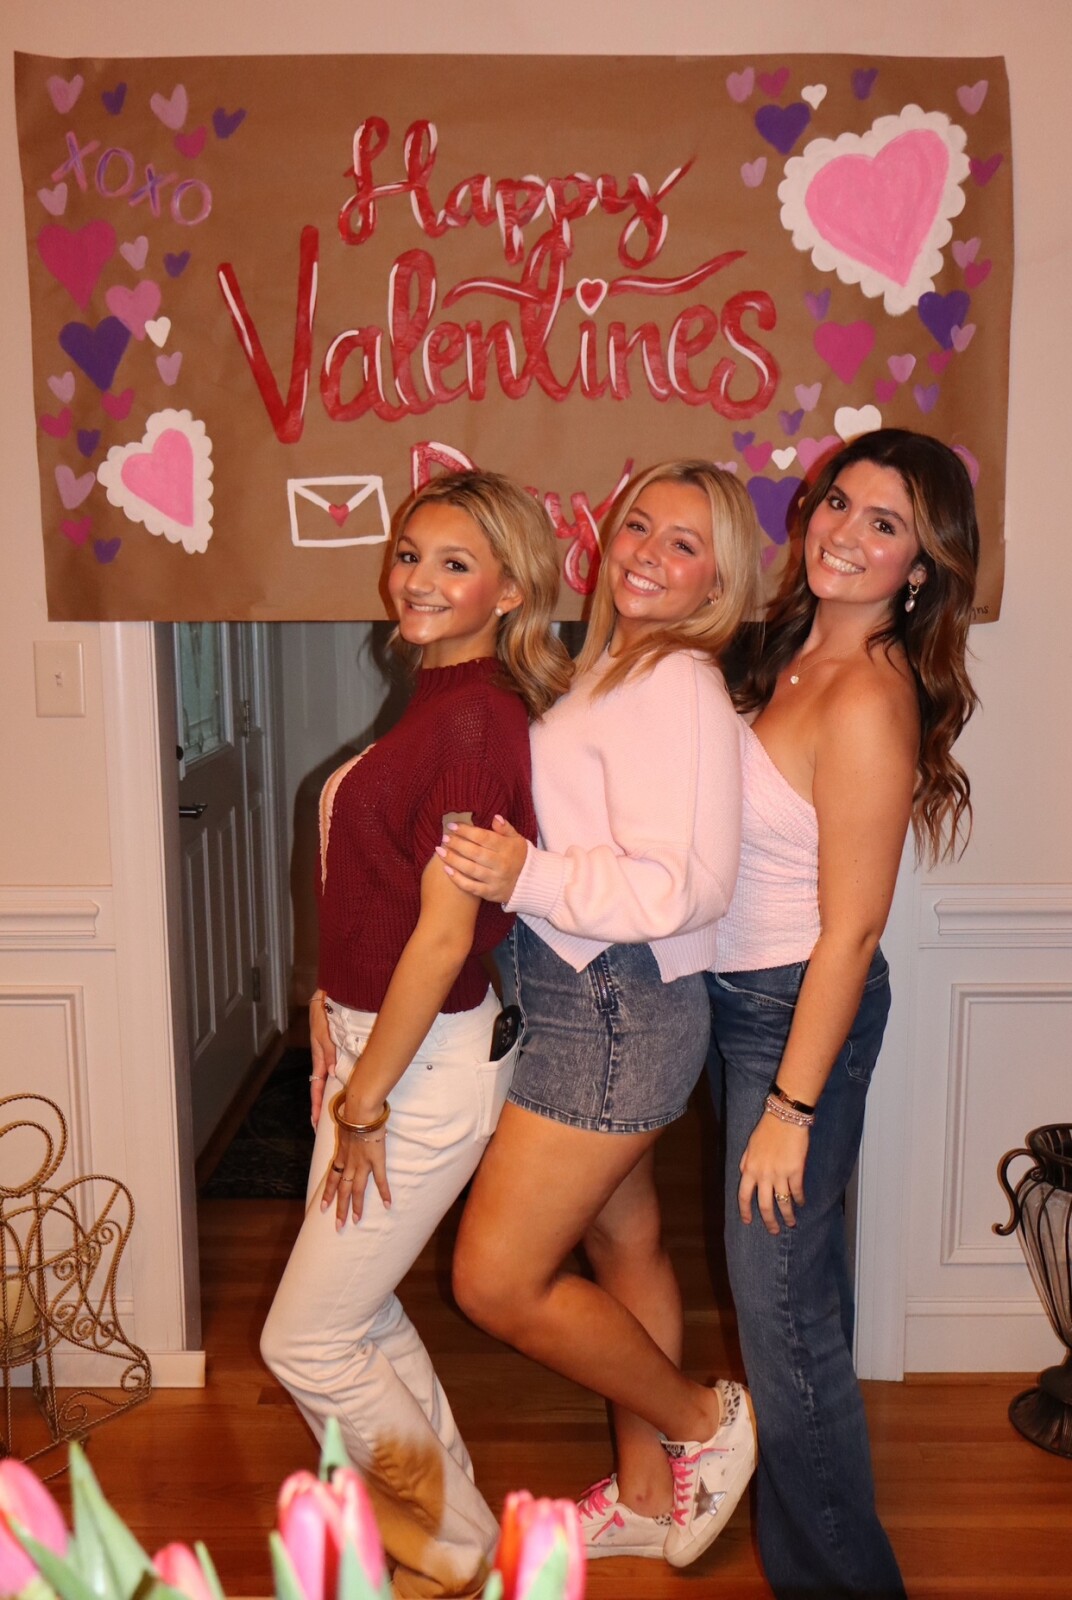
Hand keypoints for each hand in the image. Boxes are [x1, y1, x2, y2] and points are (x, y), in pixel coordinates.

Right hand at [309, 991, 336, 1127]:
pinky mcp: (341, 1047)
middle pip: (323, 1086)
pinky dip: (343, 1080)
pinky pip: (341, 1068)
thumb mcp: (322, 1029)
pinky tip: (351, 1088)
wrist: (333, 991)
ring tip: (337, 1112)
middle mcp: (326, 1057)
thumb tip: (330, 1071)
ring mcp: (333, 1053)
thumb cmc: (324, 1009)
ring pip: (333, 1079)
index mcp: (319, 1055)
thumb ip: (327, 1049)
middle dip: (323, 1105)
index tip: (315, 1120)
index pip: (316, 1085)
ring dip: (333, 1094)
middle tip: (324, 1124)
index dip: (316, 1103)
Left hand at [320, 1097, 391, 1227]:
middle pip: (342, 1189)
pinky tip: (387, 1205)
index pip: (331, 1177)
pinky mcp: (376, 1160)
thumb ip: (344, 1129)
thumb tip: (345, 1124)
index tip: (322, 1208)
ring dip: (356, 1206)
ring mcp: (362, 1163)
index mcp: (341, 1154)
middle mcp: (349, 1162)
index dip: (327, 1193)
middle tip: (338, 1226)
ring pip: (357, 1189)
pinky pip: (380, 1180)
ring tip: (356, 1221)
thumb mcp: (343, 1123)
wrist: (360, 1110)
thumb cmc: (352, 1112)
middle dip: (340, 1208)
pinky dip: (384, 1193)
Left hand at [437, 814, 527, 903]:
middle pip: (475, 853)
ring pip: (471, 870)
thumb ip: (506, 829)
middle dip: (457, 844)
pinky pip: (471, 887)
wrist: (531, 883)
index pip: (484, 837)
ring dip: (453, 860)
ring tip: (440, 851)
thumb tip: (495, 817)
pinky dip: (458, 880)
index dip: (466, 831)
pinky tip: (446, 870)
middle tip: (444, 838)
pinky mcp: (490, 893)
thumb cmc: (519, 857)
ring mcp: (495, 880)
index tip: (452, 826)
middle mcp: (501, 864)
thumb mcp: (517, 839)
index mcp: (507, 848)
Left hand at [737, 1111, 808, 1234]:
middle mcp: (763, 1175)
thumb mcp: (750, 1146)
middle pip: (764, 1205)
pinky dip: (799, 1200)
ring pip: (783, 1203)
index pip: (744, 1196)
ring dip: (787, 1216)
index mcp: (749, 1168)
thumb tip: (744, 1174)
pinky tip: (801, 1203)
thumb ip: (746, 1162)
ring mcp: (780, 1174)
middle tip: (774, 1231)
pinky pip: (797, 1192)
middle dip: (769, 1221)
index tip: (748, 1221)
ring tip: (791, 1224)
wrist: (785, 1118)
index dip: (745, 1211)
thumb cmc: (767, 1129)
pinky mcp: (796, 1172)